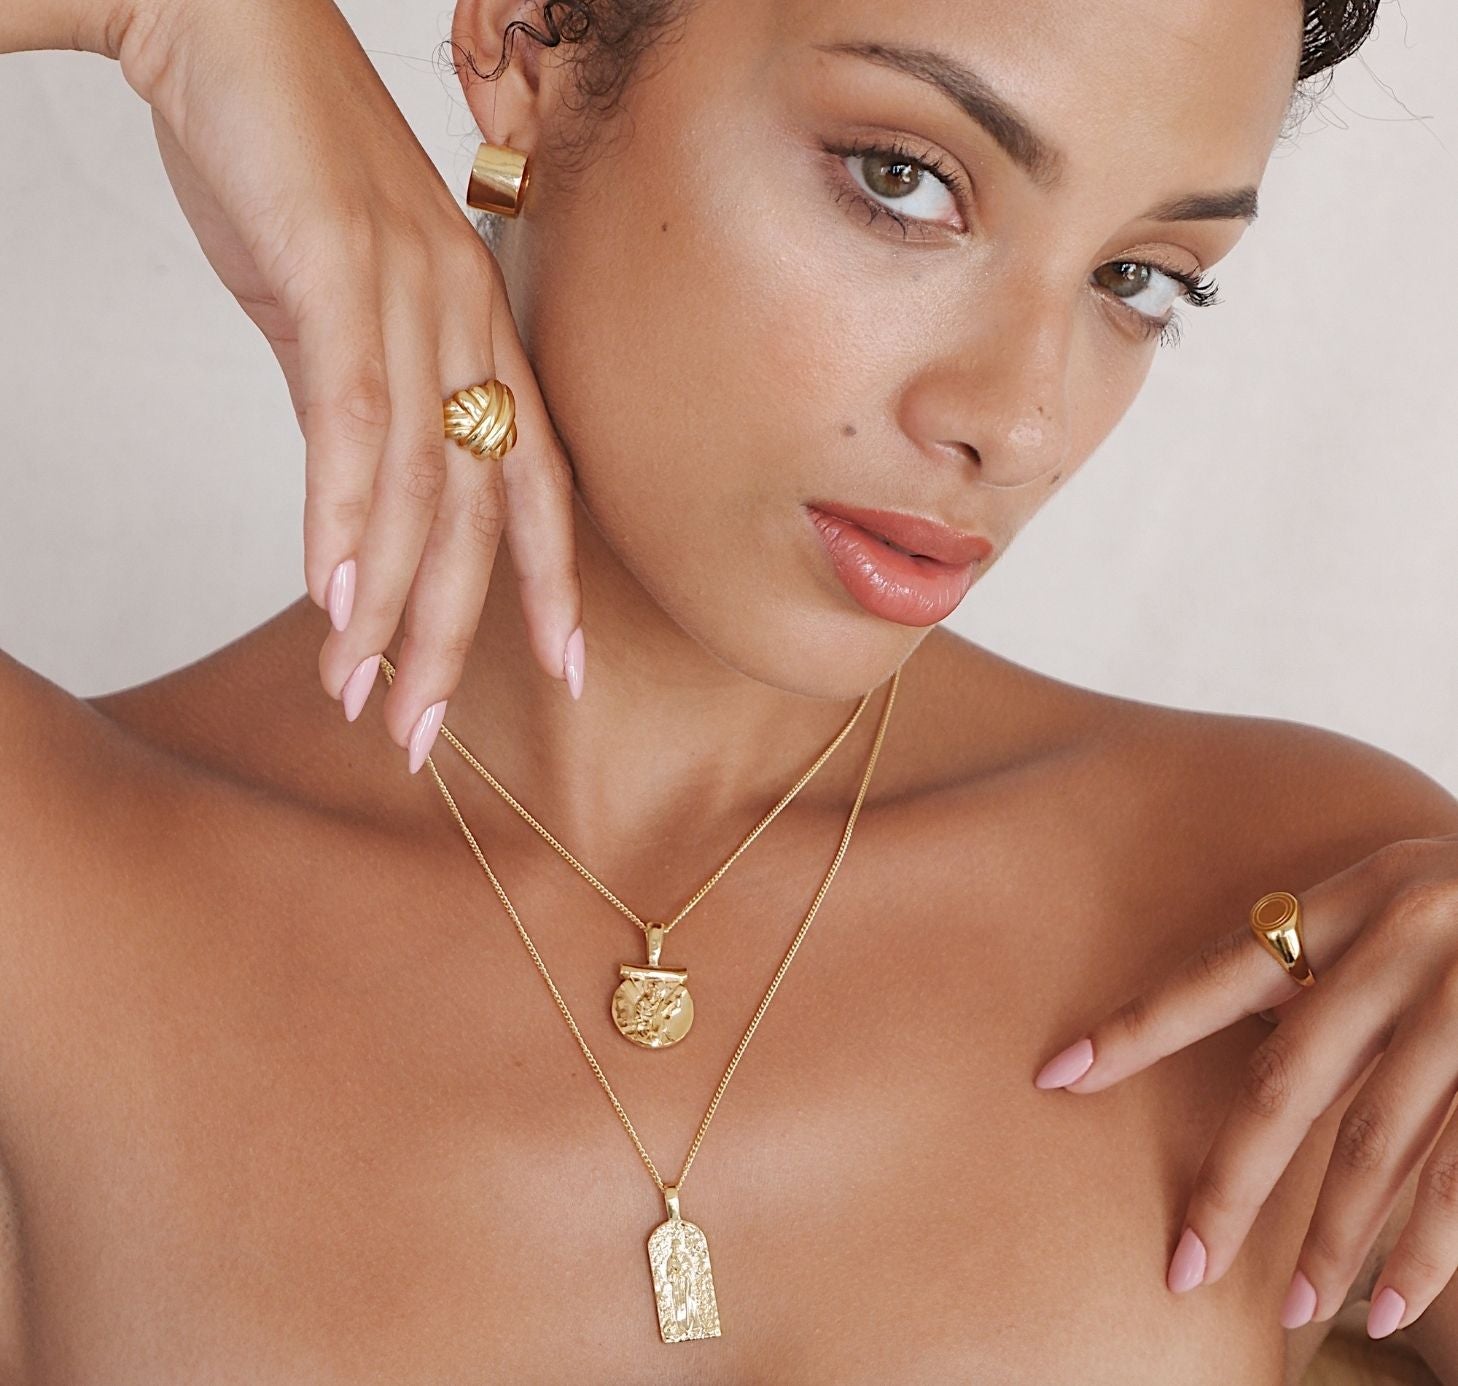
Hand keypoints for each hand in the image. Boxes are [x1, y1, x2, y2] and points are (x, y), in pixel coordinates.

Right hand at [112, 0, 582, 767]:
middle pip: (480, 512)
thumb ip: (362, 395)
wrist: (226, 25)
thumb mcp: (339, 302)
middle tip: (423, 737)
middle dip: (455, 636)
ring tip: (359, 698)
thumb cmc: (286, 165)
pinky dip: (340, 516)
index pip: (535, 480)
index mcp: (479, 331)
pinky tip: (329, 597)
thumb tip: (354, 486)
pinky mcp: (339, 266)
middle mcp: (467, 321)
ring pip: (418, 485)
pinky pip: (352, 417)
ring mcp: (412, 293)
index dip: (552, 582)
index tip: (565, 670)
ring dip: (386, 606)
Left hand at [1033, 833, 1457, 1339]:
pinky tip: (1385, 1305)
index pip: (1219, 974)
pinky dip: (1426, 1249)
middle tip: (1181, 1266)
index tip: (1055, 1075)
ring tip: (1292, 1311)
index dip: (1137, 1028)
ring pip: (1372, 1141)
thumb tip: (1243, 1034)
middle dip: (1229, 1182)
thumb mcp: (1395, 908)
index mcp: (1349, 903)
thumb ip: (1328, 970)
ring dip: (1328, 1238)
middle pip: (1286, 1080)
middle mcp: (1398, 943)